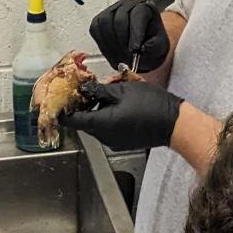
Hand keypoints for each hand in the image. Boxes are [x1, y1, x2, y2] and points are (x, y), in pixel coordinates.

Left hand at [59, 81, 182, 150]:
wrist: (174, 124)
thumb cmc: (152, 106)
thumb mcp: (122, 90)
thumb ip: (99, 90)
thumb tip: (84, 89)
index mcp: (100, 124)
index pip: (72, 120)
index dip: (63, 111)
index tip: (58, 104)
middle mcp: (104, 137)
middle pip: (85, 121)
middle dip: (86, 105)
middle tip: (90, 90)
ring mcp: (114, 142)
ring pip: (97, 124)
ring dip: (99, 109)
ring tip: (112, 93)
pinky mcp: (123, 142)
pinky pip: (109, 129)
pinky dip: (109, 117)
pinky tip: (120, 105)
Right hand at [89, 0, 171, 73]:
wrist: (143, 48)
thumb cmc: (151, 46)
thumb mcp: (159, 48)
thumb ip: (152, 48)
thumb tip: (140, 49)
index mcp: (146, 7)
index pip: (137, 14)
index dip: (135, 34)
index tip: (135, 50)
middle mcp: (128, 4)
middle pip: (119, 19)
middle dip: (122, 41)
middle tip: (127, 55)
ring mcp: (112, 10)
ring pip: (105, 22)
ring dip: (111, 42)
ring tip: (119, 54)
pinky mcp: (100, 19)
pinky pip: (95, 29)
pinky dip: (101, 42)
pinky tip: (111, 49)